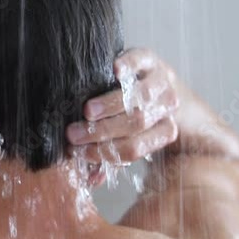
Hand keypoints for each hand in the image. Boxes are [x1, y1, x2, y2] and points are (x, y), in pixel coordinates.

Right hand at [66, 48, 180, 163]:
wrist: (157, 80)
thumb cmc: (136, 115)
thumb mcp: (129, 137)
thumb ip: (110, 156)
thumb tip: (90, 180)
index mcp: (163, 131)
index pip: (133, 148)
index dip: (105, 152)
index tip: (79, 152)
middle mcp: (165, 107)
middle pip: (135, 124)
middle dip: (101, 132)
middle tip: (73, 134)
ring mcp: (160, 81)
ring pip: (139, 97)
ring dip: (111, 106)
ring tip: (86, 111)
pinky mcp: (151, 58)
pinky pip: (142, 61)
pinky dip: (129, 66)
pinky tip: (113, 71)